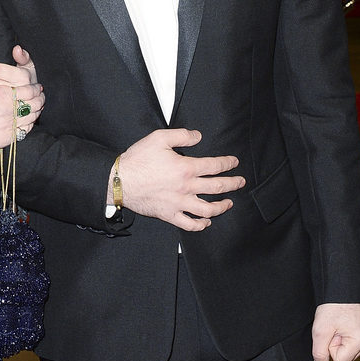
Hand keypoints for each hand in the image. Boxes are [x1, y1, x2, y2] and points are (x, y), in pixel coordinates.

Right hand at [0, 47, 42, 154]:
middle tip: (39, 96)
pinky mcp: (7, 139)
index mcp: (3, 94)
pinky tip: (26, 122)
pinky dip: (29, 125)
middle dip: (39, 98)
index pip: (29, 90)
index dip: (34, 88)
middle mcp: (10, 110)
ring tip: (35, 108)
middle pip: (35, 104)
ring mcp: (10, 126)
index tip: (36, 86)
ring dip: (35, 111)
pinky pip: (25, 131)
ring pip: (32, 117)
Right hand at [113, 129, 243, 231]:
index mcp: (186, 167)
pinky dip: (200, 225)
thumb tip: (198, 136)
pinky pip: (189, 224)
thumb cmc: (137, 160)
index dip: (228, 163)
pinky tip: (206, 222)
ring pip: (207, 209)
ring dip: (221, 206)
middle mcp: (186, 187)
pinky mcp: (169, 214)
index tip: (234, 163)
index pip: (214, 166)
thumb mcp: (159, 138)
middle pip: (217, 187)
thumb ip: (181, 136)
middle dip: (233, 184)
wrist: (119, 181)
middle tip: (240, 182)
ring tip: (228, 203)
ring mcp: (178, 203)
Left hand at [311, 303, 359, 360]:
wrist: (343, 287)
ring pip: (352, 349)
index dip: (331, 348)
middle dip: (338, 344)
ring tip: (340, 323)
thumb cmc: (332, 306)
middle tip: (335, 327)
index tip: (332, 332)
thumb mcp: (320, 331)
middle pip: (347, 356)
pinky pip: (357, 341)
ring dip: (343, 339)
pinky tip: (346, 321)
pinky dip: (349, 333)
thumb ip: (319, 352)